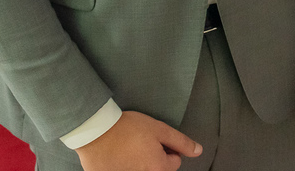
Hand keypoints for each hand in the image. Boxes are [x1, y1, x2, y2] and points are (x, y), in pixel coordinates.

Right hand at [75, 111, 201, 170]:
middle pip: (158, 169)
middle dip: (154, 157)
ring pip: (142, 170)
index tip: (156, 139)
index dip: (168, 148)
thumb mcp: (160, 129)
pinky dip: (123, 166)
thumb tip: (198, 151)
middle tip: (141, 143)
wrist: (96, 131)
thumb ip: (180, 142)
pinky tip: (117, 155)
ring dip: (138, 162)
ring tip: (128, 148)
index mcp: (158, 168)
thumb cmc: (129, 128)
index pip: (175, 162)